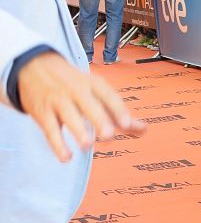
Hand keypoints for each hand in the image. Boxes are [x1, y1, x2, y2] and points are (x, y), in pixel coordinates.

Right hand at [18, 53, 145, 161]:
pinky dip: (57, 144)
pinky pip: (50, 129)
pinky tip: (66, 157)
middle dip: (99, 119)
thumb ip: (118, 111)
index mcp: (93, 84)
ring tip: (87, 145)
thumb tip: (143, 130)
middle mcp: (77, 91)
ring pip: (69, 116)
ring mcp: (58, 101)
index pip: (108, 96)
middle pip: (89, 104)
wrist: (35, 66)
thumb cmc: (74, 83)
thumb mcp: (96, 90)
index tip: (128, 124)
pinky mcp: (42, 113)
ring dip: (78, 131)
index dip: (118, 110)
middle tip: (109, 136)